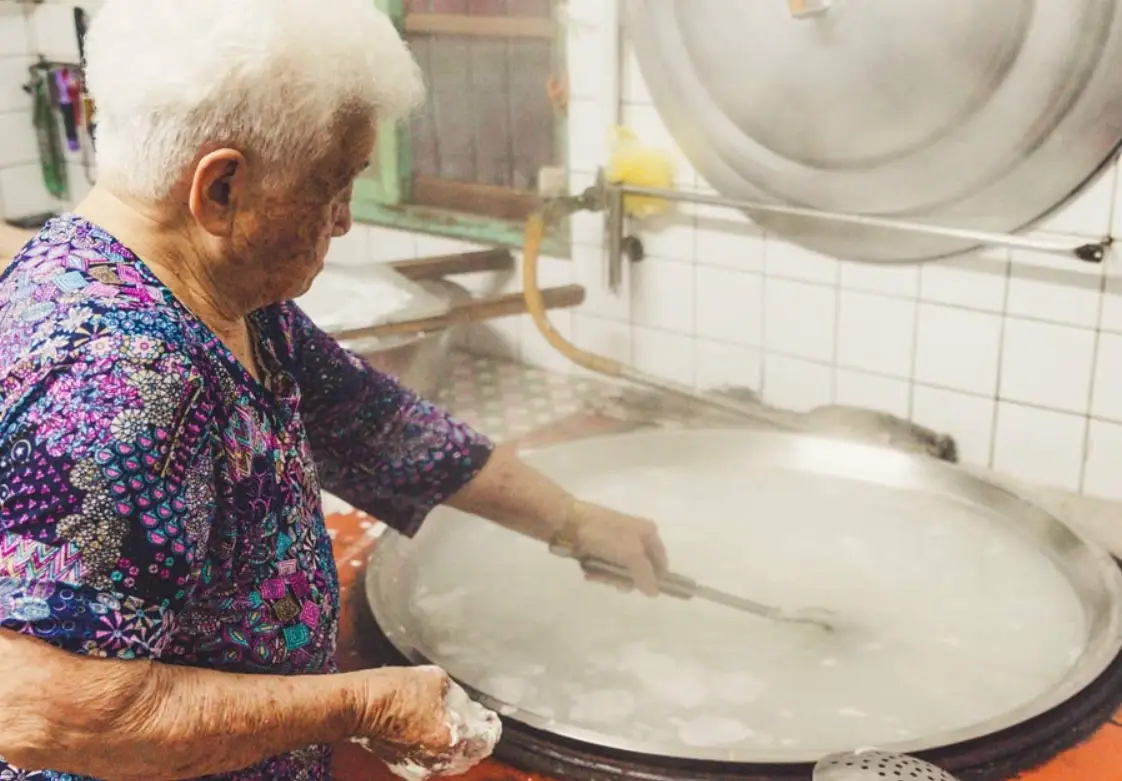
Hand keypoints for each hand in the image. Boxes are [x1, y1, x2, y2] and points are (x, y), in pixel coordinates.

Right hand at [352, 665, 500, 779]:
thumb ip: (460, 697)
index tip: (489, 717)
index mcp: (452, 737)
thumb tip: (469, 707)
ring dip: (459, 745)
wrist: (361, 706)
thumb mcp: (437, 680)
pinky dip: (439, 750)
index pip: (487, 739)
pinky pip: (434, 762)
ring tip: (454, 724)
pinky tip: (433, 732)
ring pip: (454, 761)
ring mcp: (424, 766)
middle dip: (477, 736)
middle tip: (475, 719)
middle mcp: (440, 759)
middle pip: (474, 754)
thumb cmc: (394, 691)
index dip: (491, 725)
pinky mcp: (408, 767)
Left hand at [560, 500, 668, 596]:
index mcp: (649, 533)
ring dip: (607, 576)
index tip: (637, 587)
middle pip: (639, 570)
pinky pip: (605, 566)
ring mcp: (617, 541)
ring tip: (594, 574)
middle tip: (611, 580)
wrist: (568, 521)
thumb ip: (646, 575)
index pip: (661, 563)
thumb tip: (655, 592)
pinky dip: (597, 571)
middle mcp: (637, 536)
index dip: (652, 579)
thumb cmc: (603, 536)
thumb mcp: (631, 554)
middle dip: (623, 578)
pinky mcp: (601, 546)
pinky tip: (588, 571)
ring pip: (620, 570)